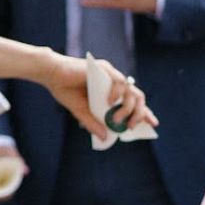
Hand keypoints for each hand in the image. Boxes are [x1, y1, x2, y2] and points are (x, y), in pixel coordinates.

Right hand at [41, 54, 155, 137]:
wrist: (51, 75)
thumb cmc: (65, 90)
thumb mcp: (81, 112)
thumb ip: (93, 123)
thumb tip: (105, 137)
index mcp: (112, 93)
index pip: (133, 103)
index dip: (144, 113)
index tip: (153, 124)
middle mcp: (114, 83)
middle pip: (137, 97)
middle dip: (139, 113)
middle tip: (131, 126)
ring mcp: (111, 75)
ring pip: (131, 90)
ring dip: (127, 107)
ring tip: (117, 119)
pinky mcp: (104, 68)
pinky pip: (119, 80)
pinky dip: (117, 92)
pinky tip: (110, 102)